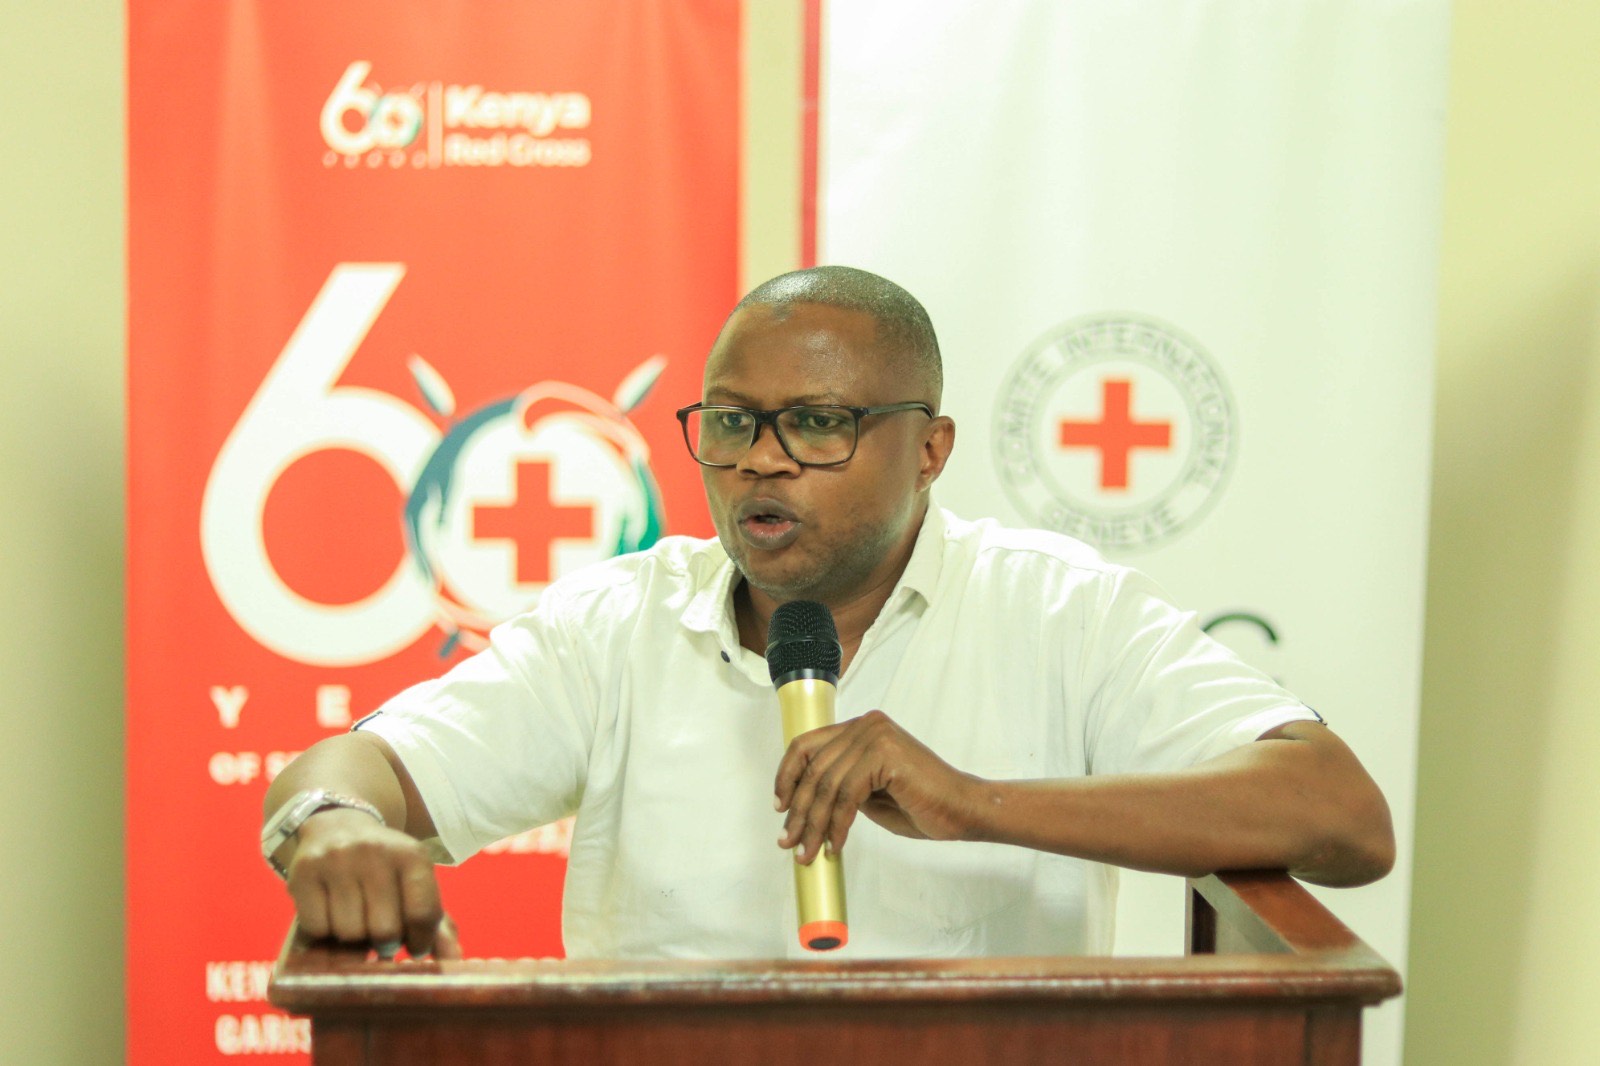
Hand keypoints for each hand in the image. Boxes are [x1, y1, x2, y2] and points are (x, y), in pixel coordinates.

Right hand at [283, 808, 461, 959]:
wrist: (336, 825)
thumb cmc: (383, 868)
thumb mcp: (414, 883)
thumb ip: (436, 924)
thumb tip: (453, 961)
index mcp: (411, 855)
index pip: (423, 914)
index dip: (420, 941)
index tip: (414, 946)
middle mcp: (375, 853)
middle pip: (384, 930)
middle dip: (385, 944)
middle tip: (381, 937)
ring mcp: (337, 861)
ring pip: (349, 933)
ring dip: (353, 939)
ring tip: (357, 922)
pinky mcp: (303, 873)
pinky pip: (316, 928)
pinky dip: (324, 933)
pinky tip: (332, 916)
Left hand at [774, 710, 980, 864]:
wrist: (963, 810)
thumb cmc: (921, 805)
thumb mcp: (869, 794)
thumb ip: (842, 787)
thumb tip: (804, 804)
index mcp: (861, 728)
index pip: (807, 745)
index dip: (787, 777)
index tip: (779, 808)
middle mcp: (866, 724)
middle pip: (814, 767)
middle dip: (798, 810)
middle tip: (788, 843)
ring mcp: (876, 735)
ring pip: (827, 785)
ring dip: (813, 824)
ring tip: (807, 853)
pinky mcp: (885, 754)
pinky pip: (847, 795)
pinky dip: (837, 825)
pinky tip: (835, 846)